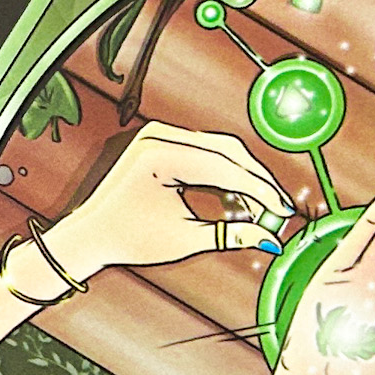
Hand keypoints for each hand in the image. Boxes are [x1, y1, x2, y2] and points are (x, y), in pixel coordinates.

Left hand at [0, 123, 291, 358]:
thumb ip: (230, 235)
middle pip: (227, 150)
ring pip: (219, 149)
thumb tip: (271, 239)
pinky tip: (235, 202)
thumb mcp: (183, 239)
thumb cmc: (128, 237)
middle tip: (278, 209)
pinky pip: (203, 151)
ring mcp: (158, 134)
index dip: (260, 191)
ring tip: (257, 211)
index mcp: (161, 156)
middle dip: (256, 181)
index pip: (225, 168)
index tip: (283, 211)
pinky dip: (222, 173)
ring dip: (241, 177)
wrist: (91, 233)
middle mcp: (159, 136)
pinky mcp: (160, 140)